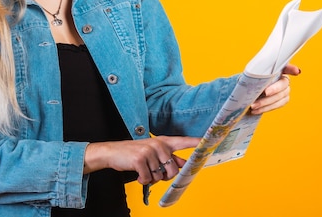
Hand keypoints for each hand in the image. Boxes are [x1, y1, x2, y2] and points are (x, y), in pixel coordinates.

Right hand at [83, 136, 199, 184]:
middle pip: (173, 170)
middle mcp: (158, 144)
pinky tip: (137, 175)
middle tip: (154, 173)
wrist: (112, 152)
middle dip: (164, 177)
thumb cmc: (134, 153)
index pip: (183, 142)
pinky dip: (143, 181)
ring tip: (143, 171)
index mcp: (163, 142)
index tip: (208, 141)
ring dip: (151, 179)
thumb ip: (169, 158)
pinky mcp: (140, 159)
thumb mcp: (153, 152)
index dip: (196, 142)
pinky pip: (148, 179)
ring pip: (160, 176)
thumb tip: (184, 165)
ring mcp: (148, 151)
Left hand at [250, 64, 300, 114]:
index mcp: (277, 69)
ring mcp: (285, 91)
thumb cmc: (249, 81)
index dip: (292, 69)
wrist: (249, 92)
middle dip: (274, 89)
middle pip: (283, 84)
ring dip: (266, 102)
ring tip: (253, 106)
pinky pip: (276, 105)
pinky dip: (265, 108)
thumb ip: (254, 75)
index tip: (296, 71)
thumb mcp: (250, 76)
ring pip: (280, 97)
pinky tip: (256, 110)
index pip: (286, 67)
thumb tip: (250, 77)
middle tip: (264, 92)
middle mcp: (284, 79)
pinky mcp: (283, 100)